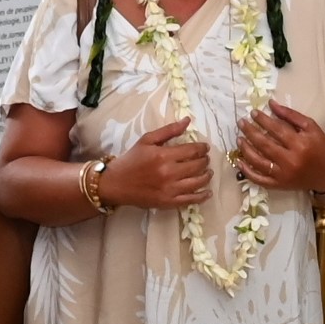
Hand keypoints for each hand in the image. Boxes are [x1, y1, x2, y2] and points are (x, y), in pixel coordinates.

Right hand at [97, 118, 211, 210]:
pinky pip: (191, 200)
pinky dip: (202, 196)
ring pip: (197, 183)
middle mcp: (169, 173)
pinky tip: (207, 192)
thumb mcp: (147, 140)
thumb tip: (188, 121)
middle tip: (205, 159)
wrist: (116, 183)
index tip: (205, 148)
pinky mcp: (168, 202)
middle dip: (205, 161)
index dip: (202, 148)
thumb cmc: (132, 160)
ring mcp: (170, 189)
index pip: (192, 150)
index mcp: (164, 155)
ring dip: (206, 176)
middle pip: (197, 166)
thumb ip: (169, 130)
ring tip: (208, 172)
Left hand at [234, 105, 324, 192]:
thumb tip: (271, 104)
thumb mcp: (311, 127)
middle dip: (250, 132)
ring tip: (239, 139)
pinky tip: (239, 161)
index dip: (263, 120)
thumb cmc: (321, 147)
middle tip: (241, 123)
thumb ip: (291, 115)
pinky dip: (247, 172)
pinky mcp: (280, 185)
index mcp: (300, 144)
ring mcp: (283, 175)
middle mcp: (290, 160)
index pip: (276, 129)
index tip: (253, 112)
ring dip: (245, 149)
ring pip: (258, 162)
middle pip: (264, 144)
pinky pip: (259, 180)